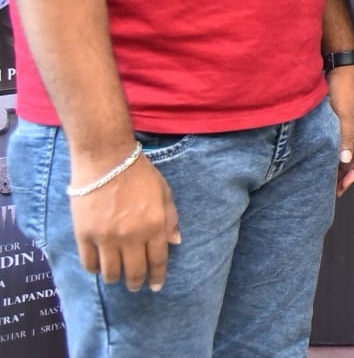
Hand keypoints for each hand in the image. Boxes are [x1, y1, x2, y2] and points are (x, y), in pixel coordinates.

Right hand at [70, 153, 180, 291]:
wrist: (105, 160)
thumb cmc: (139, 173)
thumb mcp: (164, 192)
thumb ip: (170, 218)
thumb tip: (175, 242)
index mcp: (154, 225)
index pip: (158, 260)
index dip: (157, 276)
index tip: (156, 286)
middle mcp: (131, 236)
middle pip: (134, 271)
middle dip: (137, 283)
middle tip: (136, 286)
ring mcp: (106, 237)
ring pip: (110, 272)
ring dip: (115, 279)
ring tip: (117, 278)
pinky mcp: (84, 235)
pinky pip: (89, 263)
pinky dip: (95, 269)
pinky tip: (99, 268)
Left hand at [326, 66, 353, 194]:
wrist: (341, 66)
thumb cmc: (346, 87)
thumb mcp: (344, 114)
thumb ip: (345, 137)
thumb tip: (346, 160)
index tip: (342, 185)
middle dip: (349, 173)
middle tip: (335, 188)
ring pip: (353, 149)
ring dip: (344, 164)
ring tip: (331, 178)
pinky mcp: (349, 119)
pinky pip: (347, 141)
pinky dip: (340, 152)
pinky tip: (330, 159)